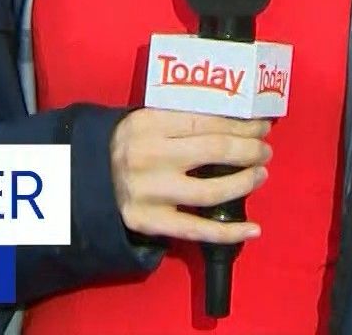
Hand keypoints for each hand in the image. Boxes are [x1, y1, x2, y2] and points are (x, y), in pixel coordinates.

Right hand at [111, 109, 272, 244]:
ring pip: (210, 192)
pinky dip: (229, 232)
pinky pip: (197, 230)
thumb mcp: (146, 120)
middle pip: (214, 151)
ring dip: (244, 183)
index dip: (241, 125)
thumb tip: (236, 119)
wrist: (86, 176)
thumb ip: (181, 118)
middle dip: (249, 150)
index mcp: (149, 124)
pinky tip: (254, 228)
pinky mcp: (150, 222)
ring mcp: (150, 192)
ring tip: (261, 174)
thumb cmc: (127, 144)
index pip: (207, 122)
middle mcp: (150, 156)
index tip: (261, 126)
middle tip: (265, 150)